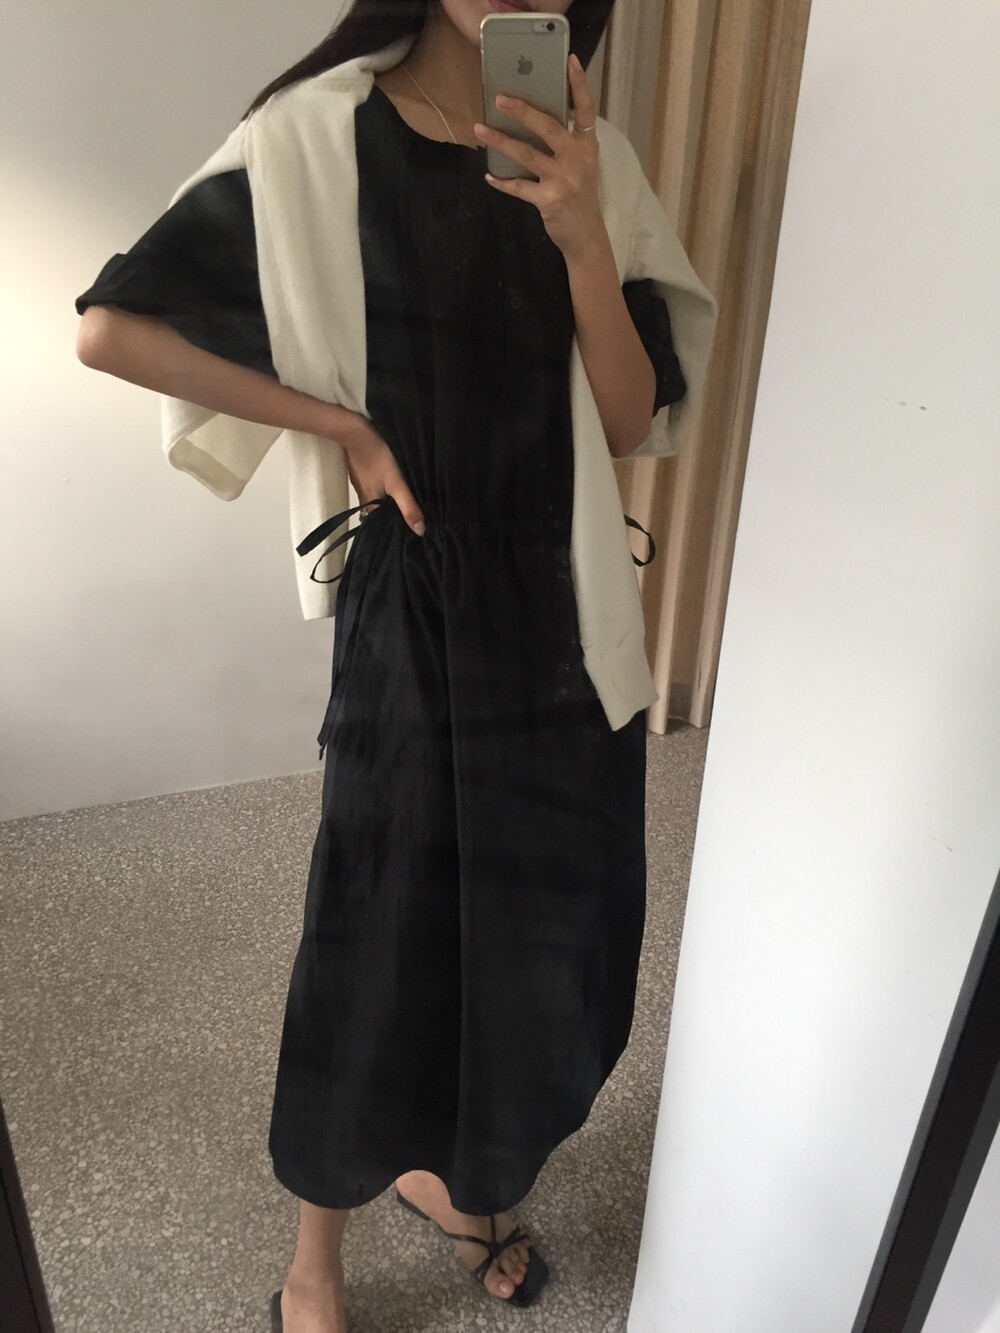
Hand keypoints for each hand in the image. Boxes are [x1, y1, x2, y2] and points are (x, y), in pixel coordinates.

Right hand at [334, 413, 425, 535]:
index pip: (381, 524)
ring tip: (405, 500)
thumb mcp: (397, 484)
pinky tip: (392, 483)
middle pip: (379, 512)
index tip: (406, 530)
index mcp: (369, 505)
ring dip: (388, 500)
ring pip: (377, 498)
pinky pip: (374, 485)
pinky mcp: (361, 472)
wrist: (358, 433)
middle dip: (391, 514)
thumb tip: (420, 531)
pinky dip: (383, 487)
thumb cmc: (379, 459)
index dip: (393, 527)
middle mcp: (363, 498)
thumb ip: (408, 506)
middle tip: (409, 514)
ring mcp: (360, 484)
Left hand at [473, 52, 603, 257]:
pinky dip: (501, 181)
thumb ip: (567, 142)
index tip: (570, 60)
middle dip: (523, 111)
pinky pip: (518, 186)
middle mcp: (577, 159)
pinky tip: (489, 175)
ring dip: (500, 141)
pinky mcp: (549, 200)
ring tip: (479, 130)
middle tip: (499, 98)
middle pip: (548, 127)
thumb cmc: (579, 194)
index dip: (579, 84)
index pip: (586, 109)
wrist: (586, 235)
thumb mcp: (581, 164)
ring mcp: (564, 179)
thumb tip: (532, 118)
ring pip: (526, 154)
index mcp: (587, 145)